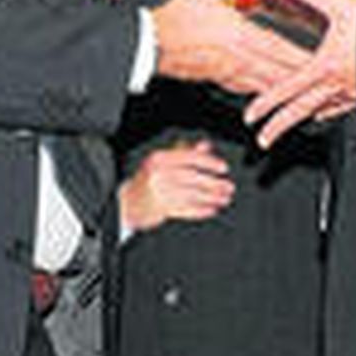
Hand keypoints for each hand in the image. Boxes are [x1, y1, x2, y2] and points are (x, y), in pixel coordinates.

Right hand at [119, 140, 233, 232]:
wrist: (127, 202)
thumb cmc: (148, 179)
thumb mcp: (163, 161)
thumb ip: (185, 152)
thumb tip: (206, 146)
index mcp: (160, 159)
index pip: (189, 158)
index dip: (209, 162)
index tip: (223, 168)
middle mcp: (159, 175)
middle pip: (193, 178)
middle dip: (214, 183)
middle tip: (228, 187)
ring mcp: (159, 193)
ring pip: (192, 195)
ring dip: (211, 198)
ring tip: (224, 198)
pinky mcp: (161, 209)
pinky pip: (186, 210)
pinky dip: (201, 210)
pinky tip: (211, 209)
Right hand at [152, 0, 311, 93]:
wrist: (150, 42)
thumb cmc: (175, 15)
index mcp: (238, 33)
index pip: (278, 48)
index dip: (302, 56)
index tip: (323, 60)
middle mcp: (237, 57)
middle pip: (277, 71)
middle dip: (303, 79)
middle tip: (325, 84)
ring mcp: (229, 72)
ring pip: (266, 85)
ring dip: (288, 91)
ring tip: (308, 95)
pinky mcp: (219, 80)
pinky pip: (248, 89)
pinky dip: (265, 93)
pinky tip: (274, 94)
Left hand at [245, 0, 355, 147]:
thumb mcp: (343, 7)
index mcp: (325, 66)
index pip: (288, 90)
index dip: (268, 102)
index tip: (251, 114)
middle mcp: (336, 85)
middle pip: (300, 111)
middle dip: (278, 126)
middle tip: (262, 139)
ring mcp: (351, 92)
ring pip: (319, 112)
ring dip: (300, 120)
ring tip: (286, 127)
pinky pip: (340, 108)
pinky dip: (327, 113)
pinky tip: (322, 114)